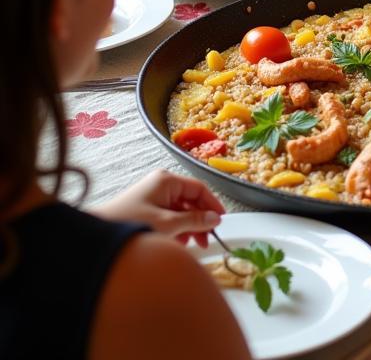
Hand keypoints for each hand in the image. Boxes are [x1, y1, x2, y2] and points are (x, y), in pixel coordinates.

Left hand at [91, 170, 224, 246]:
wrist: (94, 239)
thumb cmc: (130, 225)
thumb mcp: (167, 224)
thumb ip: (194, 220)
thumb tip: (215, 219)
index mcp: (166, 180)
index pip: (199, 188)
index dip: (212, 205)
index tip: (221, 221)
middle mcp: (160, 185)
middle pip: (190, 200)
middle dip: (200, 219)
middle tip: (207, 239)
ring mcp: (152, 197)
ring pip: (180, 210)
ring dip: (189, 226)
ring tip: (192, 244)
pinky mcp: (145, 210)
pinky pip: (169, 217)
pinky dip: (177, 229)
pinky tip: (177, 243)